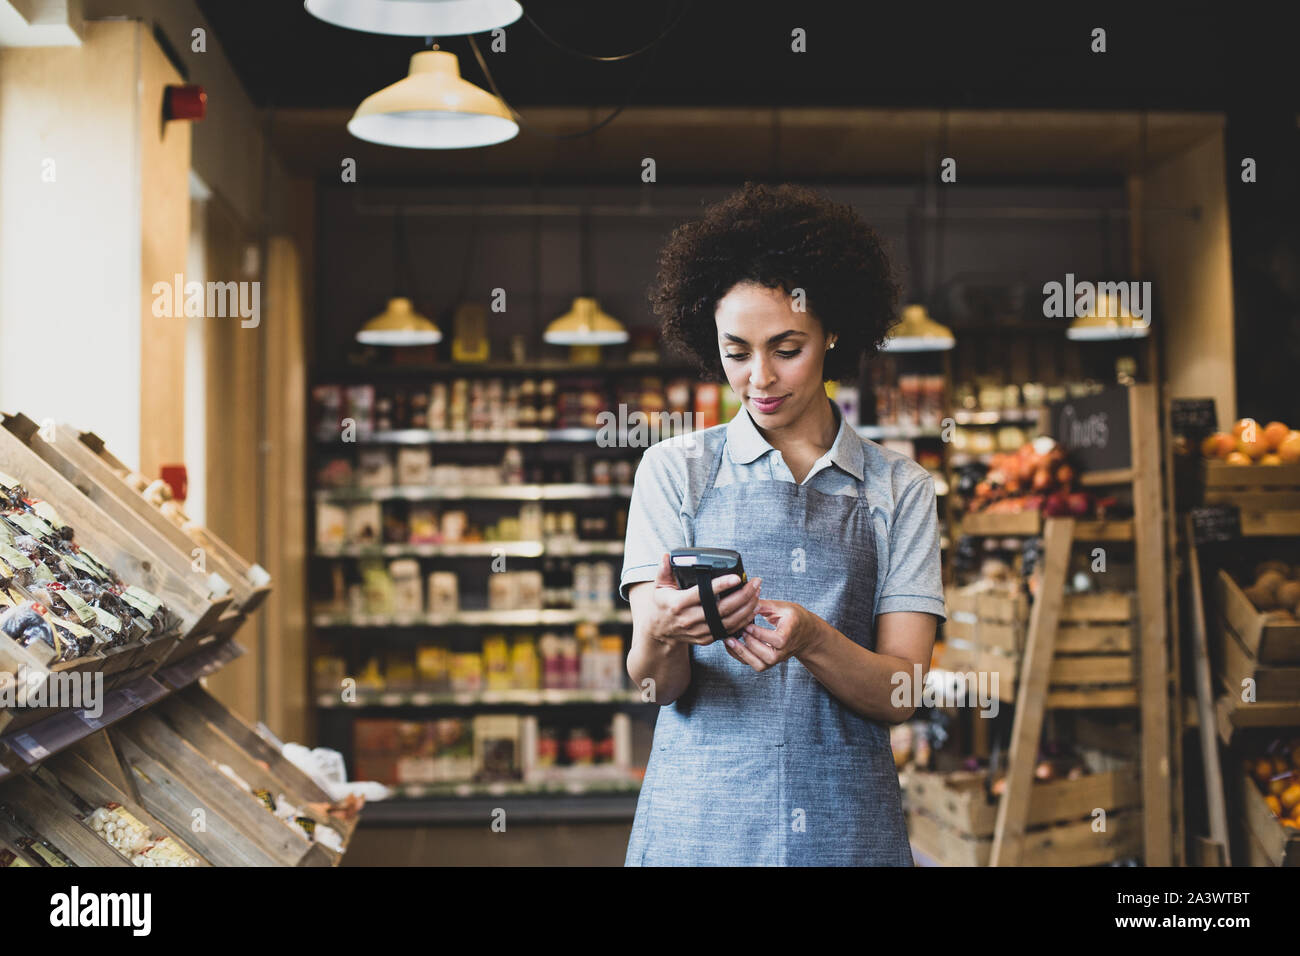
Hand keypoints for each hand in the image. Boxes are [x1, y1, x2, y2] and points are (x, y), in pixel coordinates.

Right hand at [645, 553, 761, 645]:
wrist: (660, 632)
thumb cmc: (662, 605)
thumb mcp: (659, 587)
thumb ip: (663, 571)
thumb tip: (667, 556)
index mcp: (678, 604)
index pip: (703, 594)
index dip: (721, 585)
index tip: (737, 577)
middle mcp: (690, 619)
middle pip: (722, 608)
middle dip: (743, 595)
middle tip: (755, 583)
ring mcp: (699, 631)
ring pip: (729, 621)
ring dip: (747, 607)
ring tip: (757, 593)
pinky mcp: (706, 638)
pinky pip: (729, 630)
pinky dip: (743, 620)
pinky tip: (752, 609)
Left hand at [722, 599, 822, 672]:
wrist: (806, 632)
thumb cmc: (794, 617)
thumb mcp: (782, 607)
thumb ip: (763, 605)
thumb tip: (745, 602)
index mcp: (790, 635)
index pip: (777, 640)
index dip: (759, 633)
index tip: (746, 624)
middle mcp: (785, 650)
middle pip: (768, 656)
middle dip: (750, 644)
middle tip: (738, 631)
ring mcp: (778, 659)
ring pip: (760, 665)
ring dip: (743, 654)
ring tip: (730, 641)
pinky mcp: (770, 662)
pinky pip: (755, 665)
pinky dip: (741, 658)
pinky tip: (732, 646)